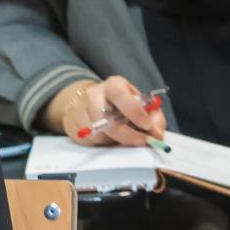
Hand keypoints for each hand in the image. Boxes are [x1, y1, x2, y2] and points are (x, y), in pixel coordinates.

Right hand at [46, 76, 167, 146]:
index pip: (120, 94)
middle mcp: (94, 94)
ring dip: (116, 140)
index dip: (134, 111)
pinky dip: (104, 143)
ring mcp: (80, 109)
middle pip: (106, 118)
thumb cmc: (125, 106)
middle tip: (142, 141)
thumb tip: (156, 133)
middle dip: (127, 134)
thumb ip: (154, 118)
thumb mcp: (144, 105)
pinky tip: (109, 137)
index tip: (147, 126)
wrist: (94, 105)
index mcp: (113, 85)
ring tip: (124, 136)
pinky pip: (91, 141)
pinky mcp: (73, 125)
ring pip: (99, 133)